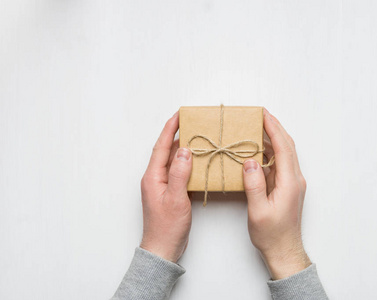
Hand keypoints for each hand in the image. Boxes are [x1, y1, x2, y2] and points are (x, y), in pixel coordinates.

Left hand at [139, 112, 192, 262]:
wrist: (163, 248)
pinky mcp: (171, 192)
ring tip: (197, 137)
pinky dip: (188, 163)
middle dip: (178, 134)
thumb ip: (179, 174)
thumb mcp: (175, 199)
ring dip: (184, 148)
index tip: (179, 115)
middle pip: (166, 150)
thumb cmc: (167, 227)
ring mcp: (163, 185)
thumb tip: (184, 151)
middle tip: (191, 122)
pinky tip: (197, 161)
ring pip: (173, 161)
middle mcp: (156, 178)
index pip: (161, 147)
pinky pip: (179, 172)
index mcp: (153, 177)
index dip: (170, 129)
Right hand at [243, 108, 310, 279]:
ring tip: (257, 128)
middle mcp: (295, 179)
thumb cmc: (272, 234)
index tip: (263, 114)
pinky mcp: (287, 187)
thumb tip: (249, 161)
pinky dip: (269, 152)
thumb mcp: (258, 211)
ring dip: (272, 138)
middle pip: (287, 145)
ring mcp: (292, 183)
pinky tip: (257, 150)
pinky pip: (279, 163)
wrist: (284, 250)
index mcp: (290, 182)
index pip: (283, 147)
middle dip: (274, 127)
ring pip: (284, 153)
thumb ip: (254, 185)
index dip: (273, 129)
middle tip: (260, 115)